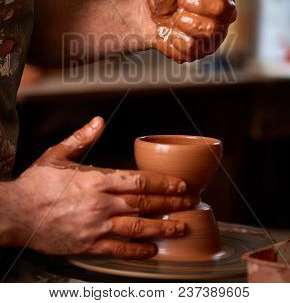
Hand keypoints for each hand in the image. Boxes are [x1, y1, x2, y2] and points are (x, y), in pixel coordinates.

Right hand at [2, 117, 189, 257]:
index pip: (139, 179)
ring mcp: (95, 226)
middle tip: (190, 203)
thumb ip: (82, 138)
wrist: (15, 212)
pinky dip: (138, 251)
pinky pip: (118, 250)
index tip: (181, 184)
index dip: (164, 183)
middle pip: (145, 203)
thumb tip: (99, 121)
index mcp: (97, 179)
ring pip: (137, 228)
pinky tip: (153, 250)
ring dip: (162, 227)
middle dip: (171, 203)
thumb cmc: (36, 183)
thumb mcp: (58, 154)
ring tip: (180, 226)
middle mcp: (101, 203)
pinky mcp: (87, 245)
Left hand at [147, 0, 237, 61]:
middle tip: (180, 2)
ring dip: (184, 19)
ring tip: (177, 16)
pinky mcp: (203, 50)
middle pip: (221, 7)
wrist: (146, 15)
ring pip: (209, 28)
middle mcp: (226, 12)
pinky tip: (173, 31)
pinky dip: (176, 36)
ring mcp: (217, 33)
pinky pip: (193, 45)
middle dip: (193, 2)